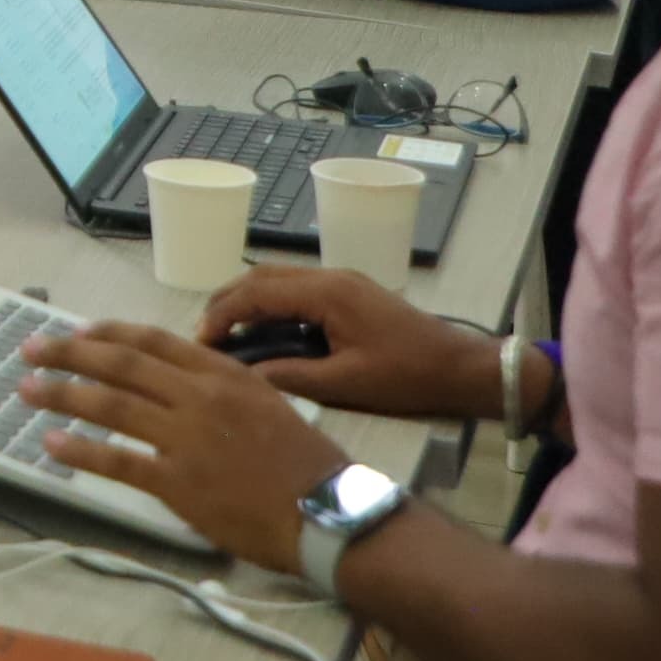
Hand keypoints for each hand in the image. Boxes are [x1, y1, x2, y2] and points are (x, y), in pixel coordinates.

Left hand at [18, 321, 353, 570]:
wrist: (329, 514)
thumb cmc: (306, 466)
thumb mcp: (268, 404)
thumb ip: (221, 388)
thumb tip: (176, 382)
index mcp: (224, 374)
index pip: (152, 341)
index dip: (107, 333)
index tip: (76, 332)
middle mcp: (201, 397)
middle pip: (120, 364)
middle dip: (68, 353)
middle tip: (31, 350)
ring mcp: (187, 438)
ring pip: (110, 405)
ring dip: (61, 394)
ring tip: (27, 390)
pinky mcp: (179, 483)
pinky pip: (117, 461)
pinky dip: (80, 451)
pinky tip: (53, 445)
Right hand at [197, 266, 503, 421]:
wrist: (461, 367)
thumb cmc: (407, 376)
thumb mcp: (347, 383)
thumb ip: (293, 376)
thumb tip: (246, 376)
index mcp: (326, 294)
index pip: (257, 294)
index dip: (223, 315)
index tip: (200, 341)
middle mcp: (329, 276)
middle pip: (261, 276)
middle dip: (226, 302)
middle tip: (204, 334)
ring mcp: (340, 280)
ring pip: (277, 278)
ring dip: (247, 299)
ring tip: (227, 332)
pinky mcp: (349, 291)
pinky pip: (296, 287)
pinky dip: (270, 302)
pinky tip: (264, 328)